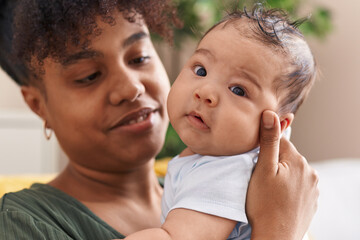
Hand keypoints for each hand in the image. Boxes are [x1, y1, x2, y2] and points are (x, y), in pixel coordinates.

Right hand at [246, 110, 318, 239]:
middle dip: (274, 162)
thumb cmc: (264, 205)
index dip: (264, 150)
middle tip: (259, 179)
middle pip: (287, 157)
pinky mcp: (311, 200)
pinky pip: (297, 186)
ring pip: (292, 171)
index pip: (280, 142)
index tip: (255, 162)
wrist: (276, 237)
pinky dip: (288, 188)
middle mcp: (309, 172)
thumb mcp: (262, 169)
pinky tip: (278, 199)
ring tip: (268, 191)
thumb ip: (268, 140)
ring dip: (281, 175)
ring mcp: (312, 188)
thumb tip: (270, 113)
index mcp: (297, 161)